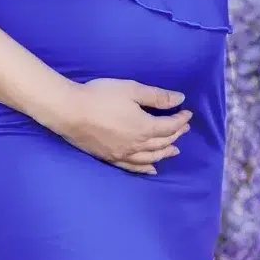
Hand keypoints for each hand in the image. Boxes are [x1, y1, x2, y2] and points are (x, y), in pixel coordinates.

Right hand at [51, 77, 192, 174]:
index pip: (169, 126)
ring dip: (165, 153)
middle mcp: (136, 145)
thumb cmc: (101, 96)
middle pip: (162, 142)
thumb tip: (180, 100)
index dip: (181, 120)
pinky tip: (151, 169)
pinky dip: (145, 169)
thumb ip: (157, 97)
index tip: (188, 113)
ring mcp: (123, 154)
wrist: (70, 112)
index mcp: (144, 127)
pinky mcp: (110, 158)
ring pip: (150, 158)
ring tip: (175, 150)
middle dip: (176, 134)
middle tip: (184, 128)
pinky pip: (133, 167)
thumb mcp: (132, 90)